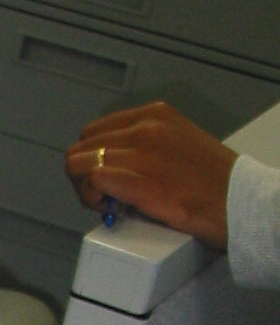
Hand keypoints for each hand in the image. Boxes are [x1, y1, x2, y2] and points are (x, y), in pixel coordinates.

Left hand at [65, 101, 234, 247]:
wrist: (244, 204)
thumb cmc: (215, 182)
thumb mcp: (178, 143)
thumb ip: (143, 146)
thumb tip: (109, 166)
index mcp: (154, 116)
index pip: (92, 133)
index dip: (90, 159)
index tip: (104, 178)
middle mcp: (147, 129)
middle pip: (80, 150)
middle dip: (82, 176)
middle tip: (103, 196)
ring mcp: (145, 155)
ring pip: (79, 165)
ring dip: (86, 190)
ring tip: (110, 204)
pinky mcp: (145, 184)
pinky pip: (96, 180)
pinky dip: (94, 197)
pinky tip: (112, 208)